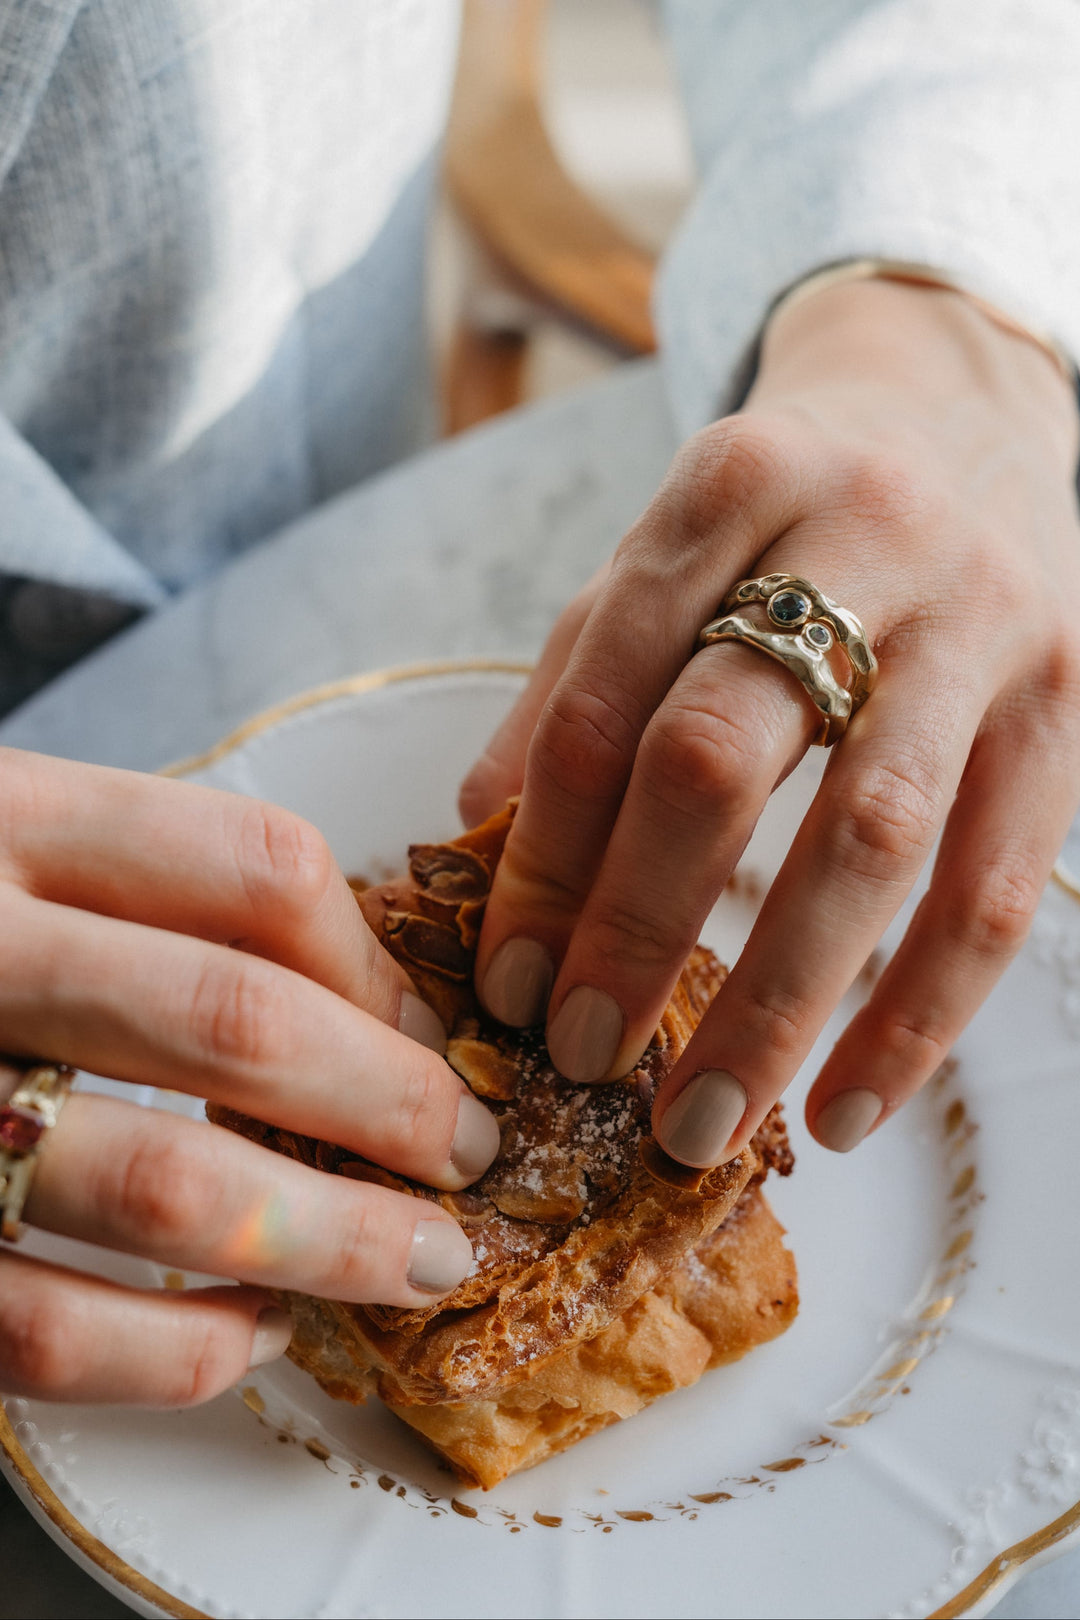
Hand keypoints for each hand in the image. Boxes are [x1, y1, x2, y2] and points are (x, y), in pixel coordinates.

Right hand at [0, 751, 498, 1403]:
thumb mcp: (0, 835)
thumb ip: (138, 883)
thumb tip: (364, 992)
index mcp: (3, 818)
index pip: (255, 866)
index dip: (378, 962)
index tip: (439, 1031)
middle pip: (240, 1026)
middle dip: (395, 1105)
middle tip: (476, 1156)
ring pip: (166, 1190)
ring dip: (328, 1239)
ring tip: (420, 1261)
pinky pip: (46, 1334)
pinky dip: (180, 1351)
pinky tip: (255, 1331)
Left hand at [461, 276, 1079, 1165]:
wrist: (969, 418)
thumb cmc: (786, 520)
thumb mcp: (666, 559)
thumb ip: (576, 683)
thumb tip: (474, 845)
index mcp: (726, 489)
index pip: (604, 699)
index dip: (544, 855)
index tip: (507, 982)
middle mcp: (860, 536)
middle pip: (720, 757)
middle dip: (636, 929)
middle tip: (582, 1057)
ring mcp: (980, 622)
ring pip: (871, 838)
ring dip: (776, 1004)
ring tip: (701, 1122)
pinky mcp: (1066, 705)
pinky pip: (998, 891)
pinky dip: (920, 1017)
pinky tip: (846, 1107)